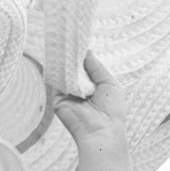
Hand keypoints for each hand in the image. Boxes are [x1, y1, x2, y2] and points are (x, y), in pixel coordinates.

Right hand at [54, 52, 138, 170]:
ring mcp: (68, 94)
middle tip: (68, 39)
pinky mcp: (58, 98)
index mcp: (94, 88)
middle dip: (72, 56)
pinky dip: (58, 70)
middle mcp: (80, 90)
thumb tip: (86, 51)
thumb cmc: (112, 110)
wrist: (101, 131)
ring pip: (64, 73)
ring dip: (64, 61)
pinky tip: (59, 58)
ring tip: (63, 44)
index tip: (78, 41)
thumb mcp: (109, 83)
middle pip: (73, 69)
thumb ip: (97, 67)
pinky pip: (56, 81)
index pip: (85, 68)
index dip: (82, 56)